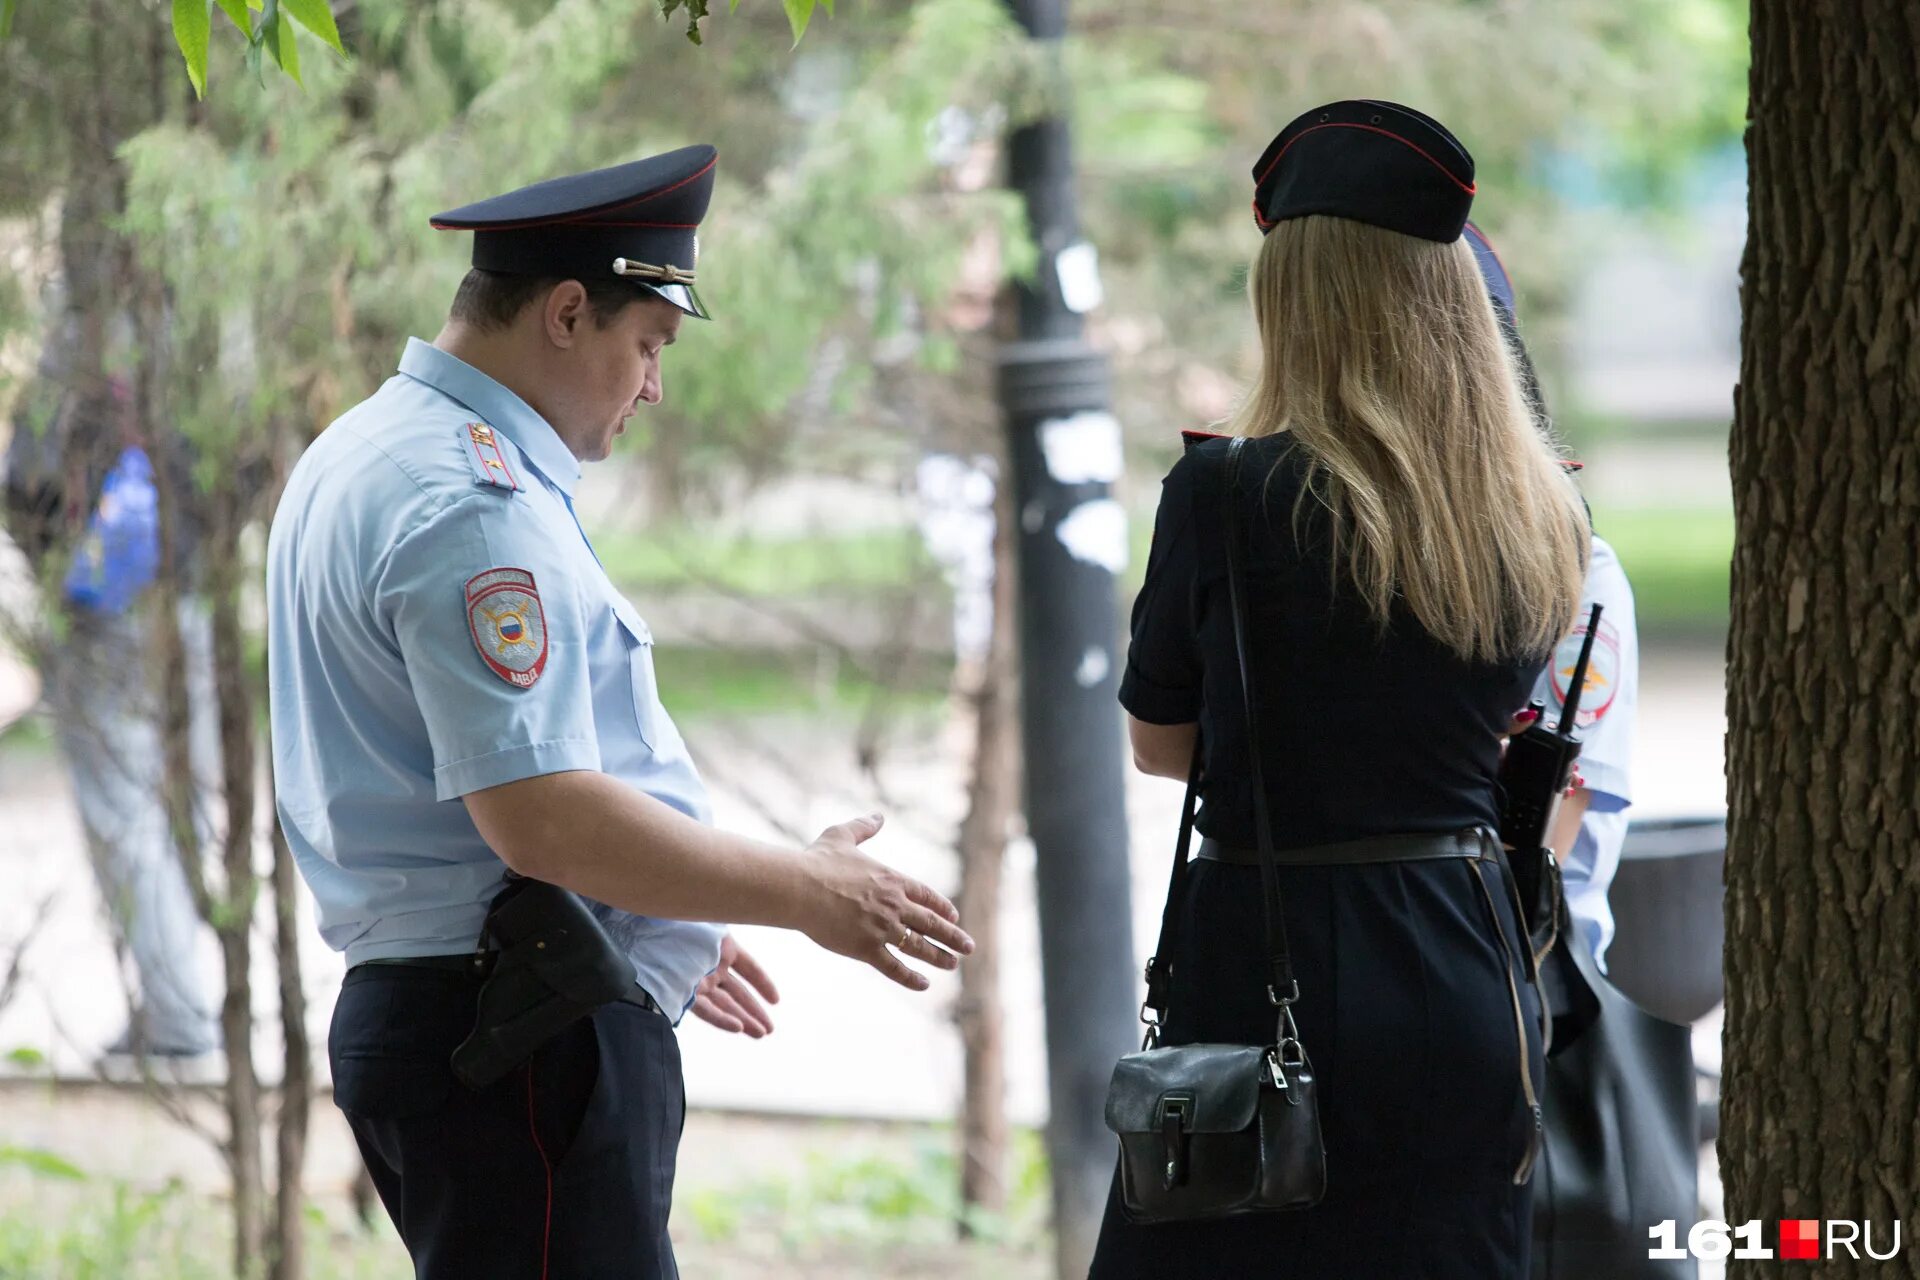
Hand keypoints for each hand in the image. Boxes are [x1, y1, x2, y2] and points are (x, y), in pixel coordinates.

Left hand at [691, 933, 779, 1037]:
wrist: (648, 934)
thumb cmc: (682, 926)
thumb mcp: (715, 931)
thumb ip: (732, 945)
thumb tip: (747, 956)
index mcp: (722, 947)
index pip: (748, 967)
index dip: (762, 982)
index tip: (776, 1001)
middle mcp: (711, 966)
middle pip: (738, 992)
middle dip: (755, 1011)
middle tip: (769, 1029)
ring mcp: (698, 982)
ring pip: (725, 1005)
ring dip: (743, 1020)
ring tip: (761, 1034)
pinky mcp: (684, 994)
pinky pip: (706, 1009)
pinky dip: (721, 1019)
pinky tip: (738, 1028)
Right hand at [796, 813, 974, 991]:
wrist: (799, 888)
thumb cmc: (817, 862)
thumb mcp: (842, 836)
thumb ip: (863, 827)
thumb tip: (877, 815)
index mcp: (892, 880)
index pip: (927, 896)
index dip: (942, 908)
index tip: (954, 918)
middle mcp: (894, 905)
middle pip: (932, 924)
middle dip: (953, 936)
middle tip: (969, 947)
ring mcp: (883, 929)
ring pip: (920, 947)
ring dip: (940, 957)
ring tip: (953, 965)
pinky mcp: (867, 949)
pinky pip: (896, 968)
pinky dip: (911, 978)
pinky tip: (924, 985)